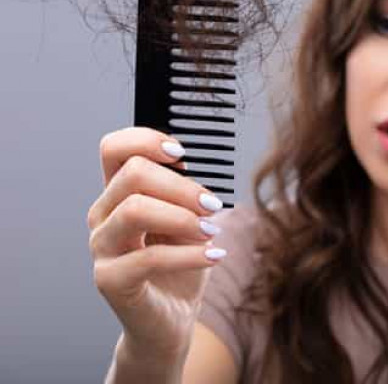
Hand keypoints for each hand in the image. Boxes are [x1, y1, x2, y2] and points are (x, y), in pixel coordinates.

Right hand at [87, 127, 225, 359]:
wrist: (172, 319)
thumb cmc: (180, 265)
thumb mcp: (189, 219)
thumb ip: (185, 193)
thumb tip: (195, 169)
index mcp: (119, 194)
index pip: (114, 148)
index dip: (146, 140)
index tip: (182, 155)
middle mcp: (103, 216)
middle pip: (132, 173)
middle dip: (181, 185)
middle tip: (212, 205)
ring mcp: (101, 248)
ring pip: (135, 209)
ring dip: (183, 216)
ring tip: (211, 231)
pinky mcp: (109, 280)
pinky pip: (149, 257)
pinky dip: (190, 254)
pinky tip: (214, 255)